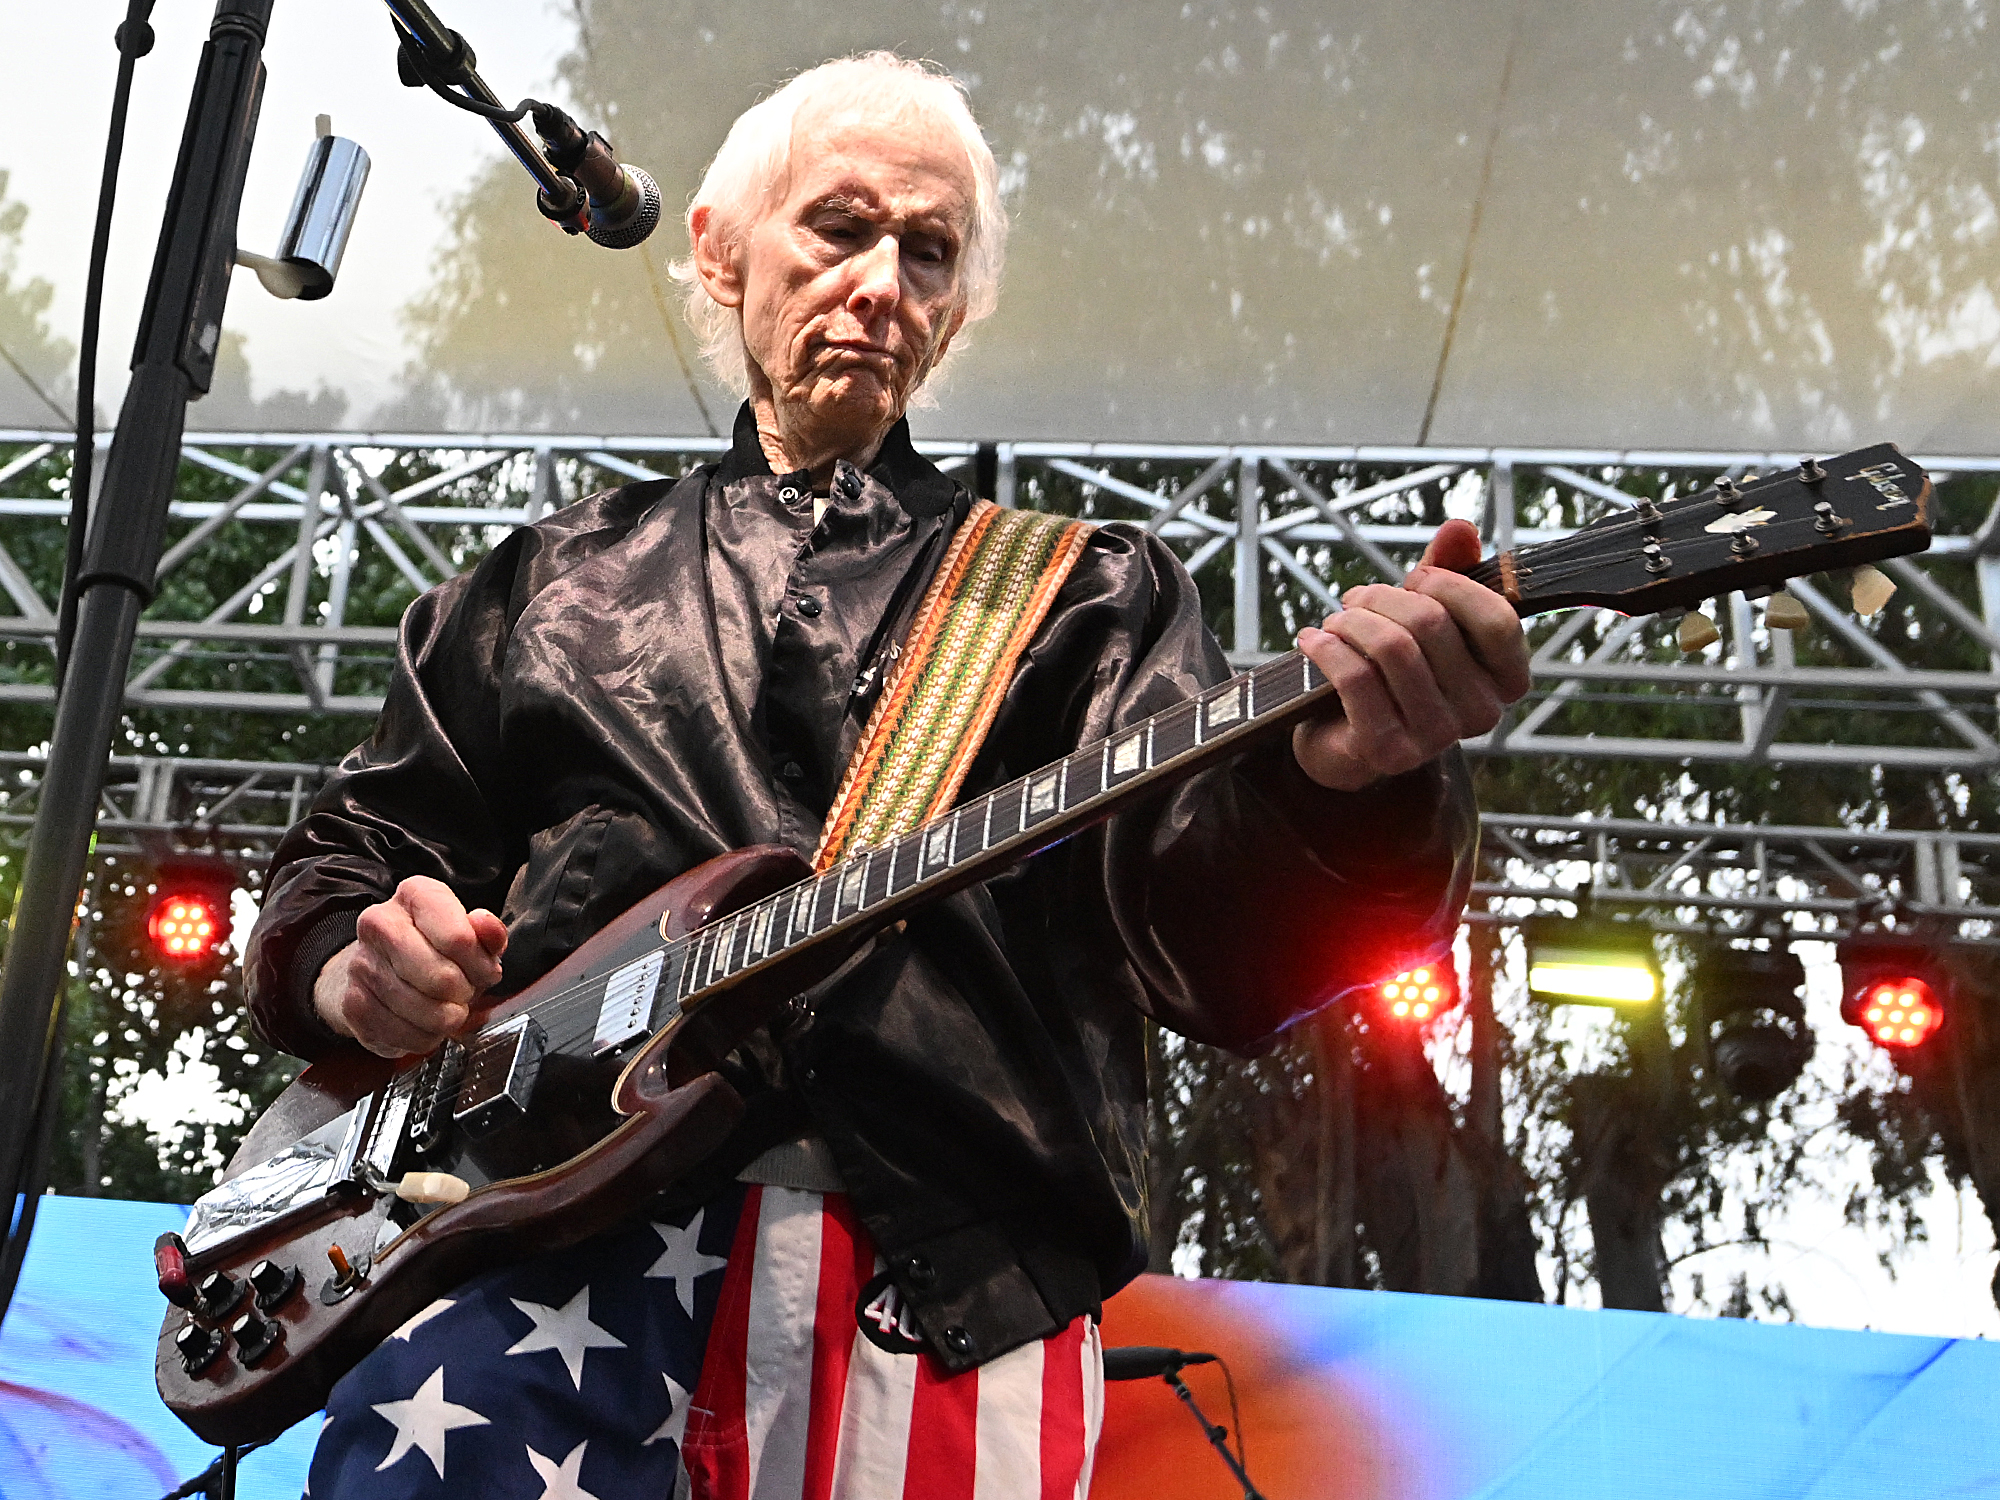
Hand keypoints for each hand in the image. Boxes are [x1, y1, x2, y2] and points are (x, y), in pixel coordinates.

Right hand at [312, 876, 507, 1057]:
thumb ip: (488, 933)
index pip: (459, 939)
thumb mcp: (471, 935)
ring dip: (446, 1018)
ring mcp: (361, 964)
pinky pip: (404, 1035)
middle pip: (441, 978)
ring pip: (424, 1011)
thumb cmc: (433, 949)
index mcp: (415, 894)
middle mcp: (379, 923)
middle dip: (464, 994)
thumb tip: (486, 926)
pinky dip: (424, 1037)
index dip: (482, 966)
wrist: (379, 967)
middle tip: (464, 992)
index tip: (484, 972)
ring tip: (445, 1007)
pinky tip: (424, 1022)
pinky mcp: (352, 1004)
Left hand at [1291, 518, 1529, 791]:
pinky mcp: (1389, 751)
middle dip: (1382, 597)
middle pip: (1432, 624)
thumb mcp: (1426, 615)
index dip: (1450, 585)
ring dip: (1351, 621)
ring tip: (1336, 620)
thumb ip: (1449, 570)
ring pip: (1392, 648)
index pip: (1497, 619)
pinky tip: (1311, 639)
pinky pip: (1356, 679)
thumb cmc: (1396, 668)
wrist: (1348, 736)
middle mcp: (1483, 714)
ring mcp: (1438, 738)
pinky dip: (1326, 648)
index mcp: (1507, 679)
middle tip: (1355, 598)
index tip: (1414, 578)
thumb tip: (1460, 528)